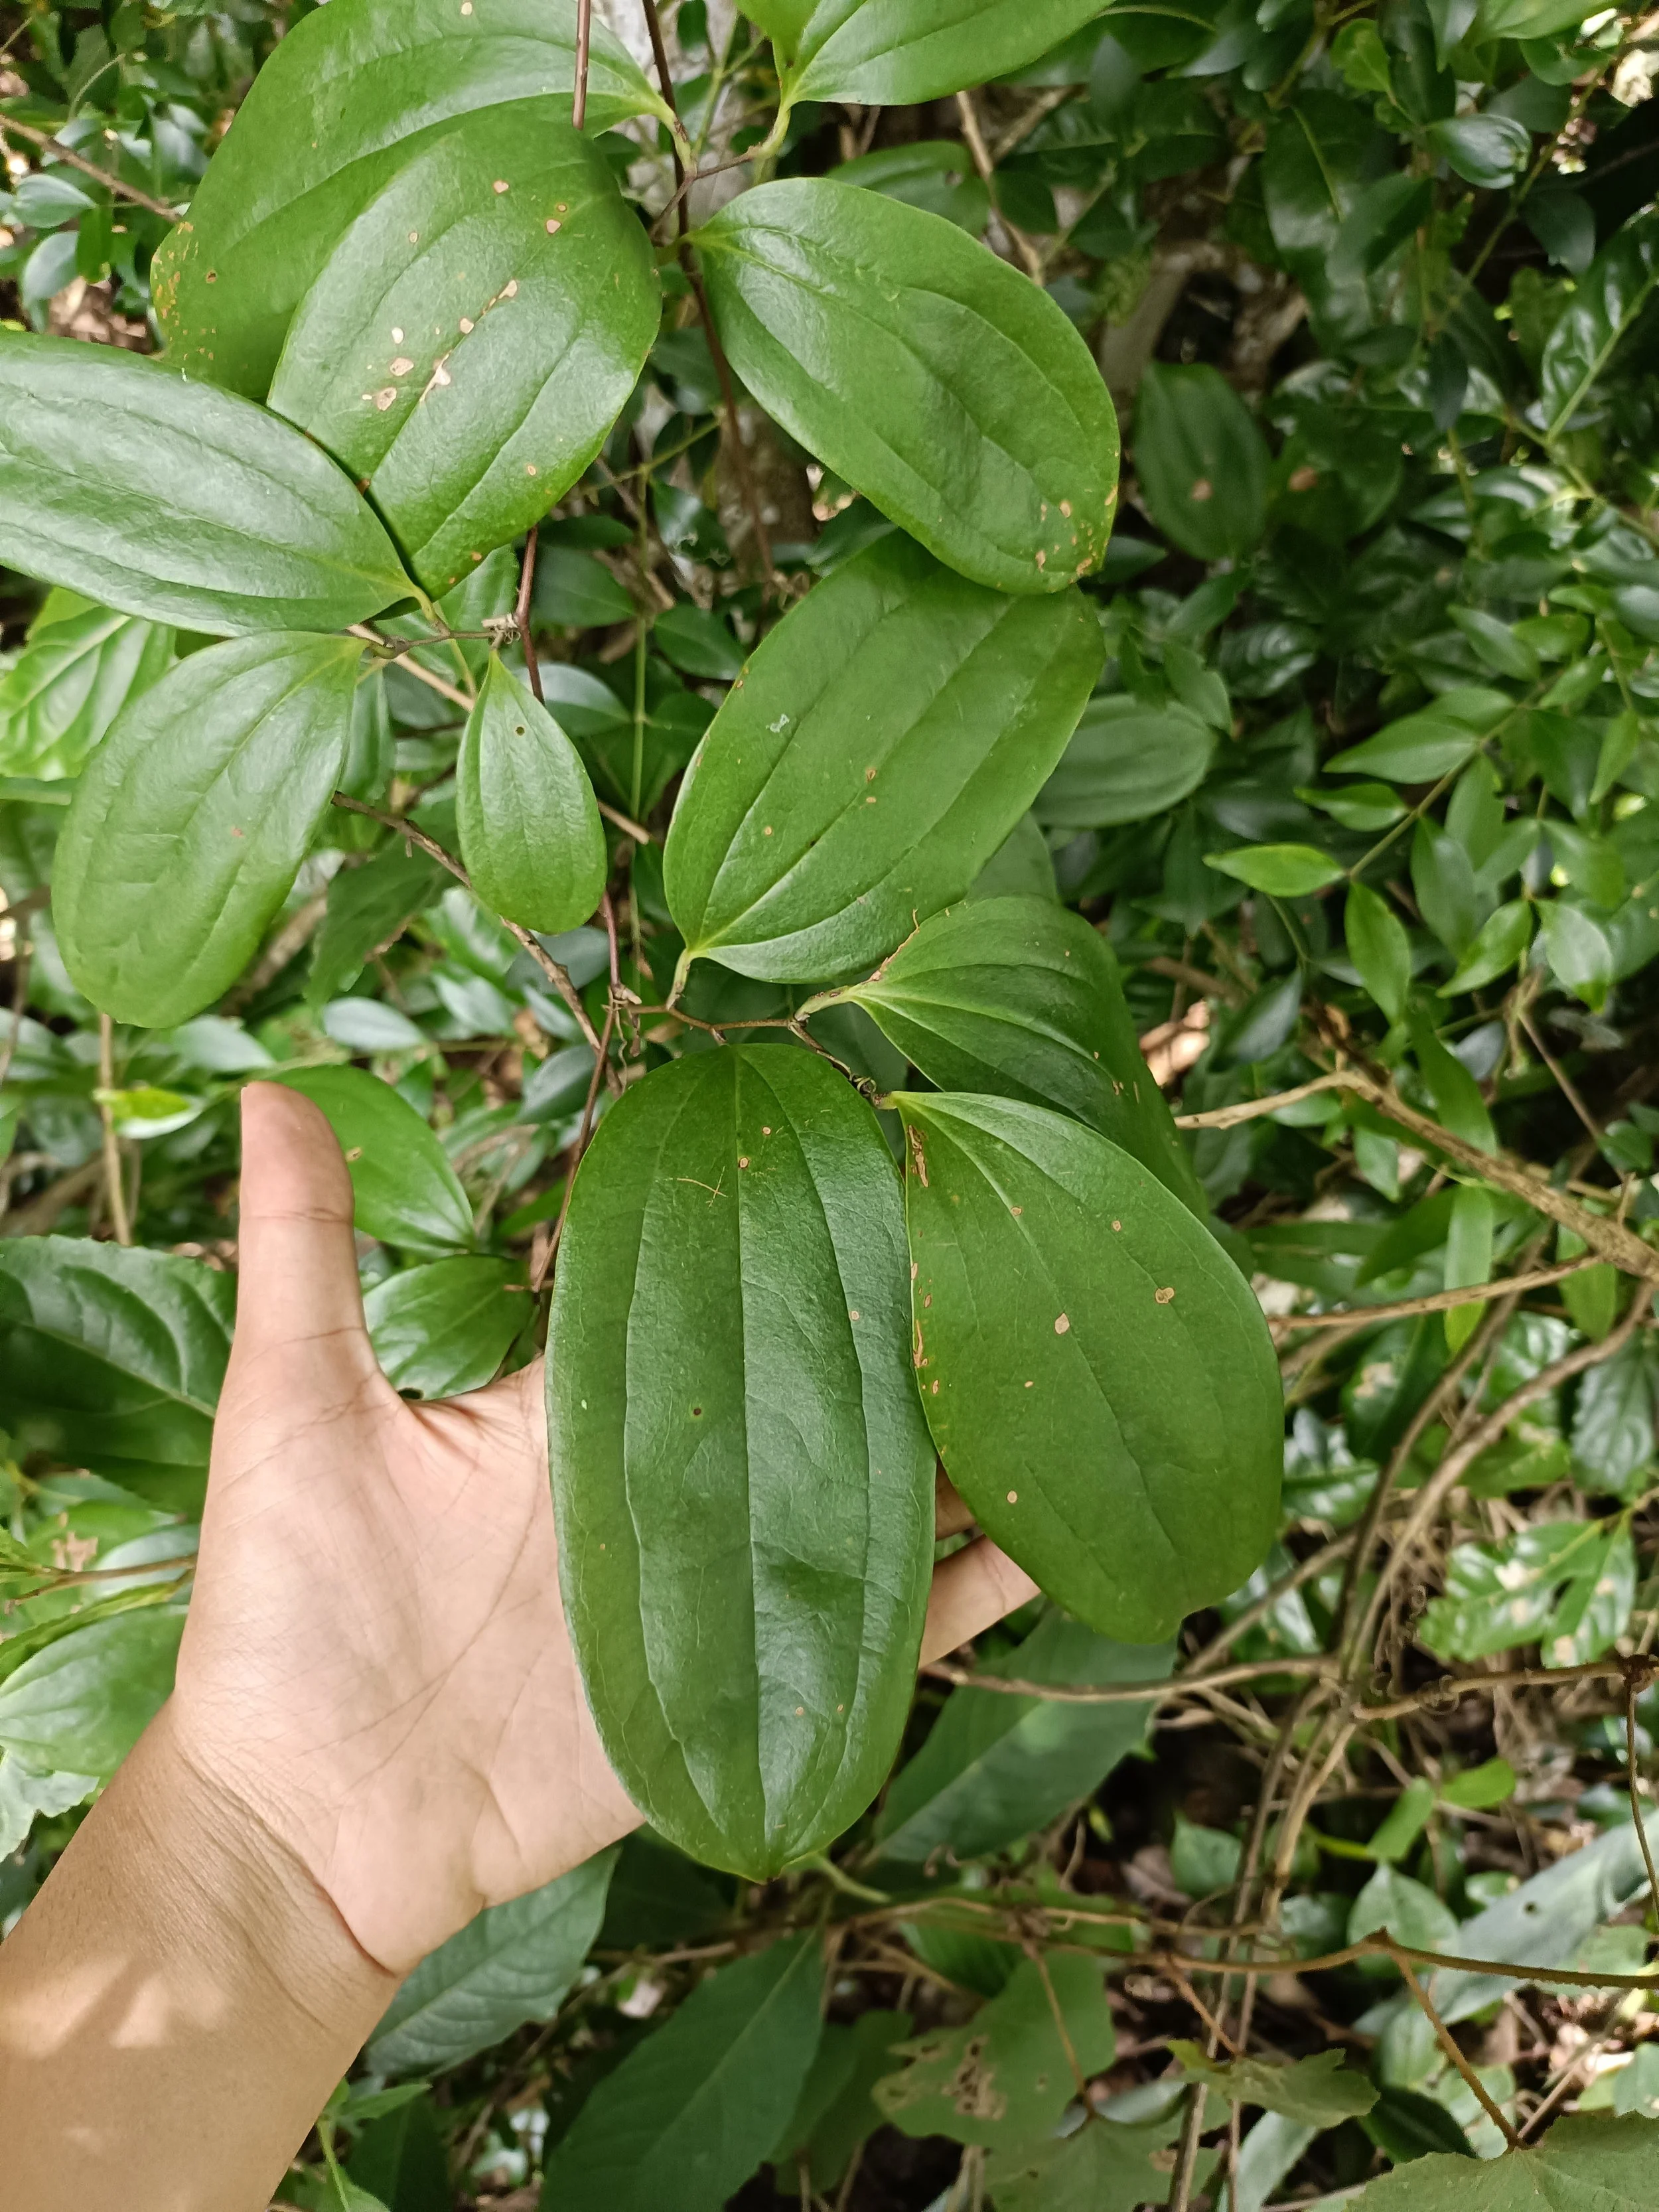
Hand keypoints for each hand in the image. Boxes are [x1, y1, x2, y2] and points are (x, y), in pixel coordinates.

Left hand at [169, 1084, 1037, 1974]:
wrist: (306, 1820)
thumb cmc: (283, 1608)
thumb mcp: (291, 1405)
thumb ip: (306, 1246)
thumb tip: (271, 1086)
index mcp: (589, 1397)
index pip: (716, 1286)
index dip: (793, 1221)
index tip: (872, 1134)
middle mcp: (675, 1476)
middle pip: (820, 1380)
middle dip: (910, 1320)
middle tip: (1011, 1235)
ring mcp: (723, 1579)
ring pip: (877, 1490)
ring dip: (967, 1442)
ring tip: (1060, 1365)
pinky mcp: (750, 1681)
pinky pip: (883, 1629)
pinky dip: (969, 1592)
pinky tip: (1056, 1541)